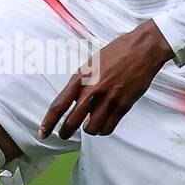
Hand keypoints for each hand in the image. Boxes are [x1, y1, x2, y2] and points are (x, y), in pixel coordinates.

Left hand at [39, 19, 173, 140]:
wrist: (142, 49)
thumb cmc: (116, 53)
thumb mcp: (91, 64)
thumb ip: (82, 83)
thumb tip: (75, 101)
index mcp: (81, 77)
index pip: (59, 105)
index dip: (48, 122)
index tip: (42, 132)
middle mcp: (92, 90)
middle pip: (72, 121)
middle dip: (65, 132)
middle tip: (63, 135)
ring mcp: (108, 99)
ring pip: (92, 128)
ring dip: (89, 130)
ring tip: (90, 125)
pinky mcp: (123, 105)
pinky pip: (109, 127)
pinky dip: (104, 130)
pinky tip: (104, 124)